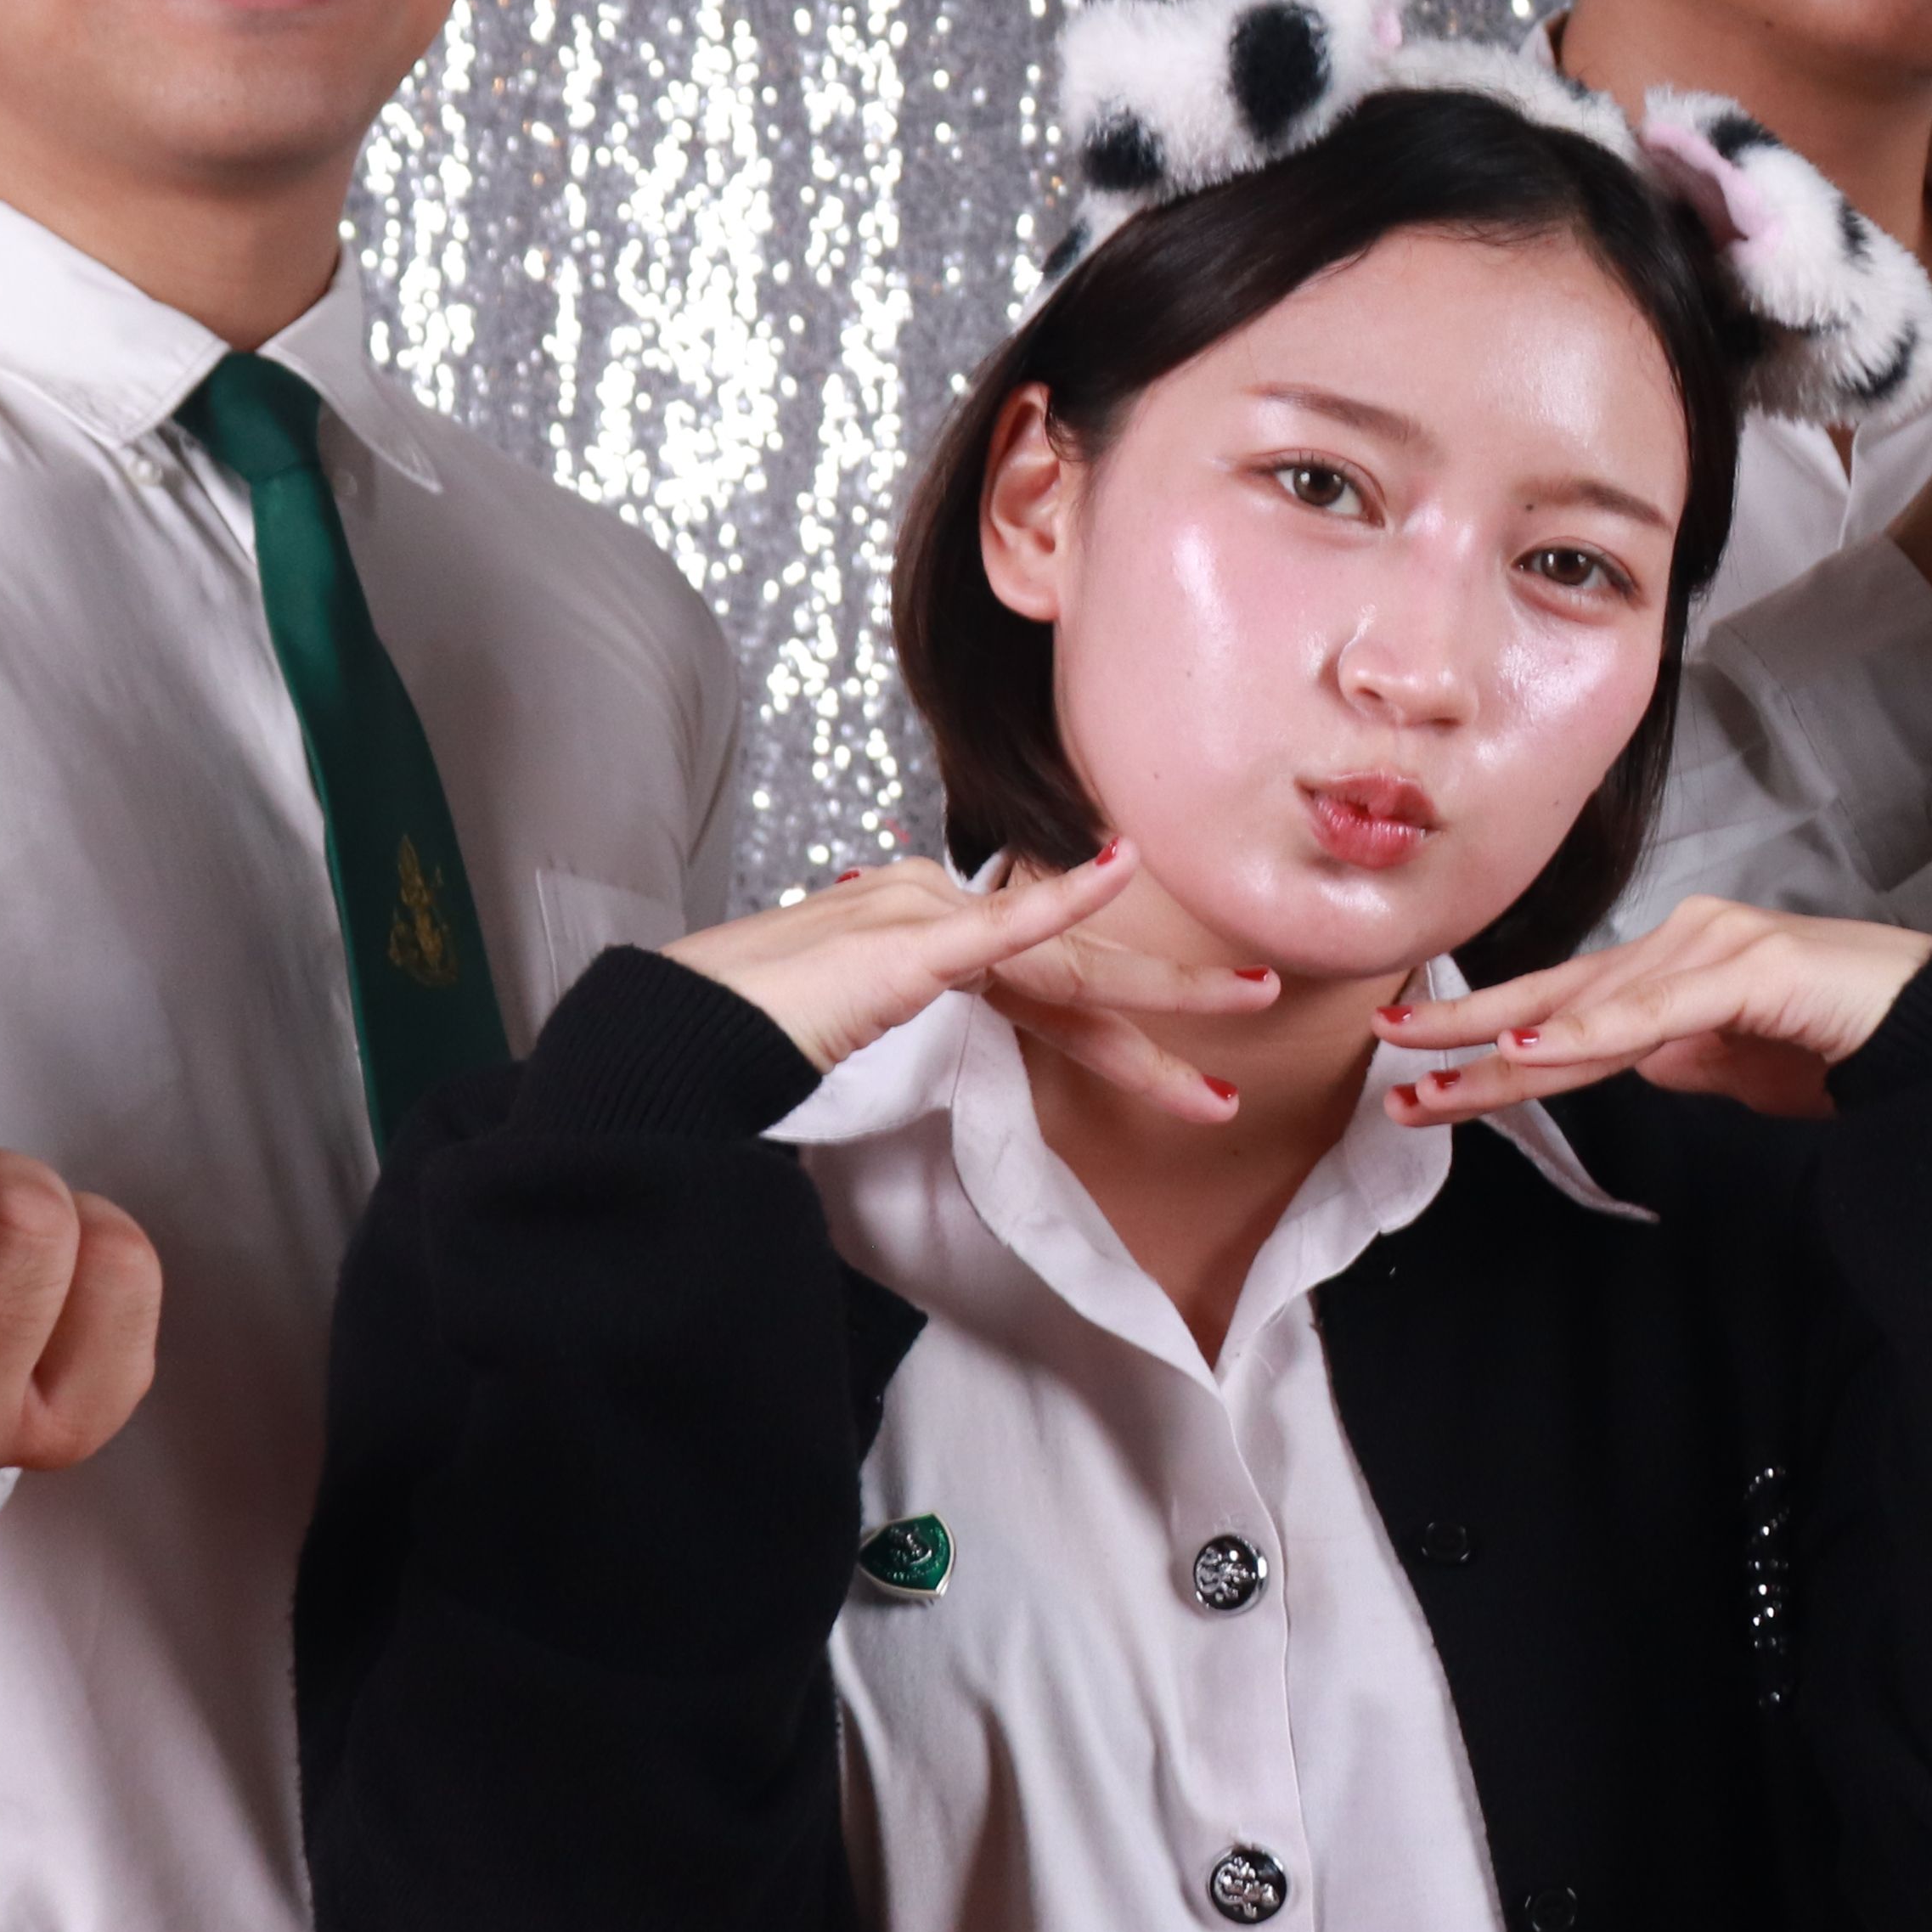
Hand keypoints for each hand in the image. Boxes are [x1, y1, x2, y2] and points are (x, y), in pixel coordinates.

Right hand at [670, 848, 1223, 1088]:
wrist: (668, 1031)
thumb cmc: (737, 1036)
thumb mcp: (843, 1033)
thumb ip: (900, 1023)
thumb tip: (934, 1031)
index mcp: (928, 947)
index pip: (1047, 988)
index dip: (1124, 1027)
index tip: (1190, 1061)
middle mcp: (935, 920)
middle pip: (1077, 972)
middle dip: (1173, 1001)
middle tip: (1262, 999)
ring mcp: (920, 925)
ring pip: (1065, 960)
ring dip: (1159, 987)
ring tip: (1245, 997)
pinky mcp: (903, 944)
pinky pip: (997, 924)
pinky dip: (1062, 900)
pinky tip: (1119, 870)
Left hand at [1374, 894, 1931, 1122]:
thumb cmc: (1844, 1040)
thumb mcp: (1738, 1065)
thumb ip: (1681, 1057)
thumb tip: (1632, 1066)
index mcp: (1673, 972)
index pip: (1561, 1012)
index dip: (1487, 1041)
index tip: (1418, 1073)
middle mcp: (1684, 945)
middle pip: (1557, 997)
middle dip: (1467, 1026)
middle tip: (1385, 1047)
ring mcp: (1718, 947)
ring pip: (1597, 1005)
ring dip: (1516, 1043)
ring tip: (1441, 1070)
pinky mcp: (1756, 967)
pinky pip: (1660, 1009)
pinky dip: (1595, 1032)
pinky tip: (1538, 1050)